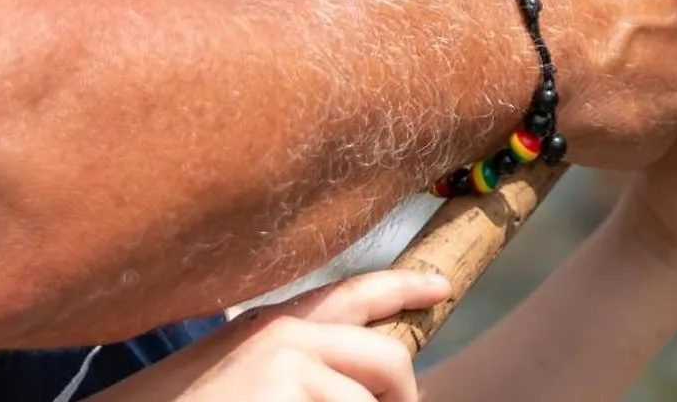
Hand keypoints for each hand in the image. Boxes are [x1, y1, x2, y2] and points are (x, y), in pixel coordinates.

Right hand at [90, 270, 448, 401]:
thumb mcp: (235, 375)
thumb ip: (294, 364)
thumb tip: (350, 383)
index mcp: (269, 325)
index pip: (352, 294)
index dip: (404, 287)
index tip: (441, 286)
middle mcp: (285, 333)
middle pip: (386, 358)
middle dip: (401, 398)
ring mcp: (289, 364)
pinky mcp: (288, 393)